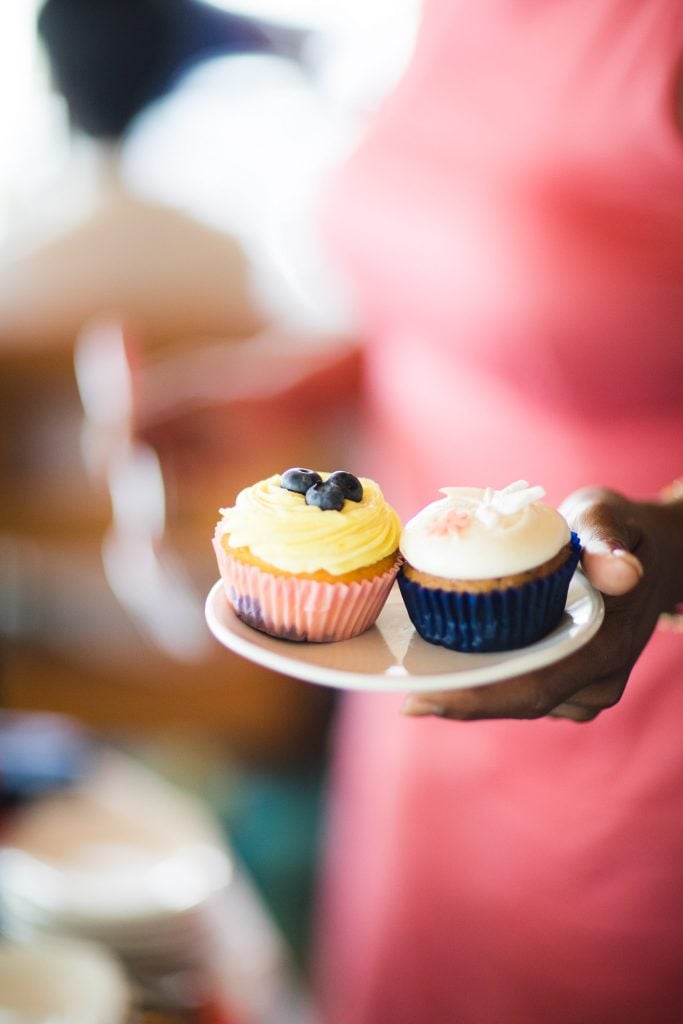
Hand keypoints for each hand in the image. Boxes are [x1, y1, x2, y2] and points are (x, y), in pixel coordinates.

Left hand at [402, 487, 682, 722]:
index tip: (423, 700)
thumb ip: (607, 540)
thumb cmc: (623, 527)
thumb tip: (622, 571)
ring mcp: (586, 686)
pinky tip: (447, 669)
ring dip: (468, 693)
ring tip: (413, 681)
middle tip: (405, 699)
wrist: (655, 549)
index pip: (534, 685)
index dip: (476, 698)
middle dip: (459, 702)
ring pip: (517, 700)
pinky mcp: (572, 682)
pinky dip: (485, 681)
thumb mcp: (608, 517)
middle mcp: (596, 678)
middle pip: (517, 702)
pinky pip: (522, 688)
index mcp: (605, 645)